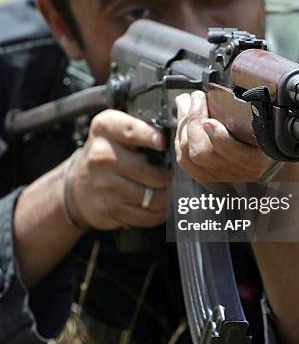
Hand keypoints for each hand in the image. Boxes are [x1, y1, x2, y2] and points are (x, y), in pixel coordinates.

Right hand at [65, 109, 170, 229]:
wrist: (78, 185)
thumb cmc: (107, 154)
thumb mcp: (116, 130)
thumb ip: (142, 127)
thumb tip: (175, 138)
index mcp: (106, 128)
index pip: (132, 131)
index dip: (150, 137)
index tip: (162, 143)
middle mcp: (102, 156)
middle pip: (150, 171)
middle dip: (166, 176)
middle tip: (168, 175)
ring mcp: (104, 185)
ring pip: (152, 196)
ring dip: (164, 196)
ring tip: (162, 190)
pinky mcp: (109, 209)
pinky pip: (146, 216)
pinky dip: (157, 213)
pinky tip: (154, 205)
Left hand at [175, 91, 277, 182]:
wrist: (269, 155)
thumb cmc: (267, 133)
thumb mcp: (265, 122)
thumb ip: (250, 111)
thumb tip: (222, 93)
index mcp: (254, 160)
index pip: (233, 153)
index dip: (218, 137)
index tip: (210, 119)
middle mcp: (235, 172)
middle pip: (202, 153)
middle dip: (193, 120)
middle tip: (196, 97)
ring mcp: (218, 175)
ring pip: (187, 157)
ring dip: (183, 125)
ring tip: (186, 102)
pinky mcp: (205, 176)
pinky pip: (183, 160)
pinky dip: (179, 138)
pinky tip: (183, 121)